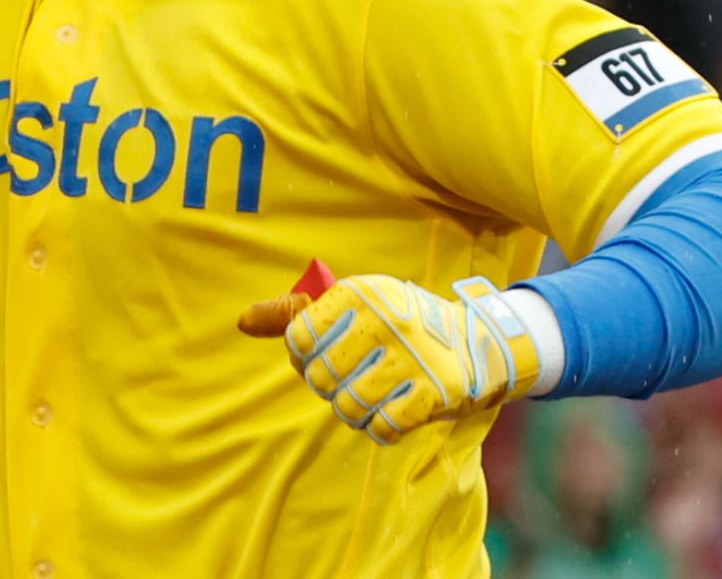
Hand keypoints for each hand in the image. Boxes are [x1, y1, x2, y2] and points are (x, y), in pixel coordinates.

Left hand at [241, 274, 542, 444]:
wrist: (478, 342)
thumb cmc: (399, 324)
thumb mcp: (351, 306)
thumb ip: (294, 314)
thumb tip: (243, 321)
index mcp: (359, 293)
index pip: (298, 339)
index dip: (304, 358)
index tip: (326, 356)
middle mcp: (385, 319)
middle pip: (321, 377)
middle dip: (330, 387)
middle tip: (352, 379)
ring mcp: (413, 356)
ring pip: (349, 407)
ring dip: (355, 411)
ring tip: (370, 397)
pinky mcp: (436, 390)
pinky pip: (384, 427)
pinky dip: (382, 428)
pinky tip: (392, 413)